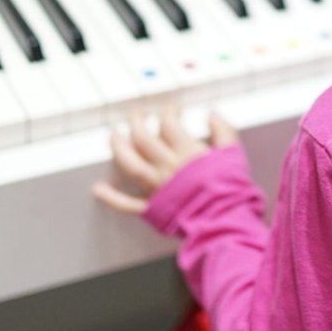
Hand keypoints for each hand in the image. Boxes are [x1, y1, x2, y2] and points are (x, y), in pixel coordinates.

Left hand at [92, 107, 238, 214]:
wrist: (224, 220)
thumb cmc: (230, 190)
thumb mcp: (233, 154)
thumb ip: (223, 131)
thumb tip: (212, 114)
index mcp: (187, 152)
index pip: (169, 123)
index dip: (168, 112)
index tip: (172, 110)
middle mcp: (168, 166)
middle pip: (143, 138)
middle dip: (137, 121)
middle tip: (136, 114)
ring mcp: (157, 187)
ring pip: (131, 163)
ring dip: (119, 148)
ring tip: (113, 136)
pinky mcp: (153, 208)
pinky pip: (128, 203)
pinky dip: (112, 197)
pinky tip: (99, 189)